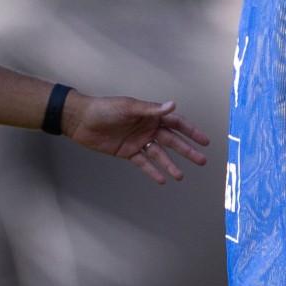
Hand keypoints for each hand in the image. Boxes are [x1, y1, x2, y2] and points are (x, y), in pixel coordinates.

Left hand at [66, 96, 210, 183]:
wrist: (81, 120)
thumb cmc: (104, 108)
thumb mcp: (128, 107)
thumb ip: (151, 109)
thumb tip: (173, 105)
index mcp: (150, 115)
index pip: (176, 123)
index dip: (191, 131)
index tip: (205, 141)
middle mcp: (147, 128)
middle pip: (172, 141)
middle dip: (187, 150)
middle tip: (201, 161)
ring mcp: (138, 141)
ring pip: (159, 154)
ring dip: (170, 164)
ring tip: (180, 176)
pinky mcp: (127, 152)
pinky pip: (143, 163)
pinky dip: (152, 171)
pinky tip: (162, 179)